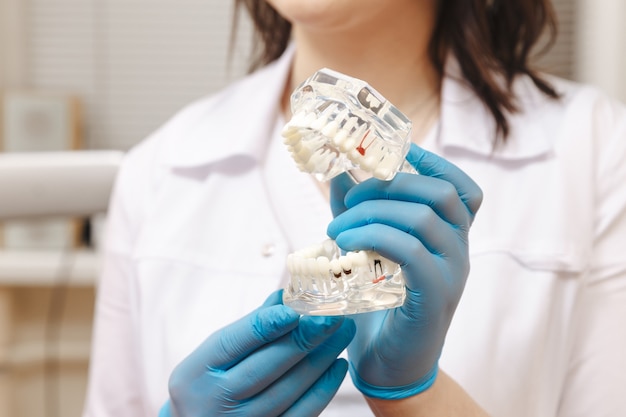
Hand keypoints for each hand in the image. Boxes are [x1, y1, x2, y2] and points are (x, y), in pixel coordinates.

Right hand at [159, 290, 355, 416]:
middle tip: (334, 316)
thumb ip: (249, 327)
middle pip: (268, 365)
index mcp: (198, 370)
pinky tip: (337, 365)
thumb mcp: (213, 353)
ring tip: (343, 333)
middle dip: (306, 337)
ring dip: (322, 358)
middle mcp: (217, 399)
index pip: (237, 341)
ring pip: (290, 388)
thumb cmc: (208, 382)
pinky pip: (301, 413)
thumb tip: (285, 298)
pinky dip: (323, 389)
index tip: (297, 308)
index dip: (269, 323)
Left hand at [327, 144, 482, 399]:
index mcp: (449, 237)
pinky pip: (412, 252)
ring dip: (371, 213)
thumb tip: (341, 175)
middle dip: (389, 184)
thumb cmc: (378, 307)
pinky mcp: (434, 298)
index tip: (394, 153)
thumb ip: (358, 213)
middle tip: (349, 198)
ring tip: (336, 229)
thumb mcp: (367, 252)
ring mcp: (451, 274)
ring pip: (424, 219)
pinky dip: (375, 238)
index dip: (433, 163)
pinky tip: (347, 245)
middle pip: (440, 194)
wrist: (389, 367)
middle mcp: (458, 251)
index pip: (462, 189)